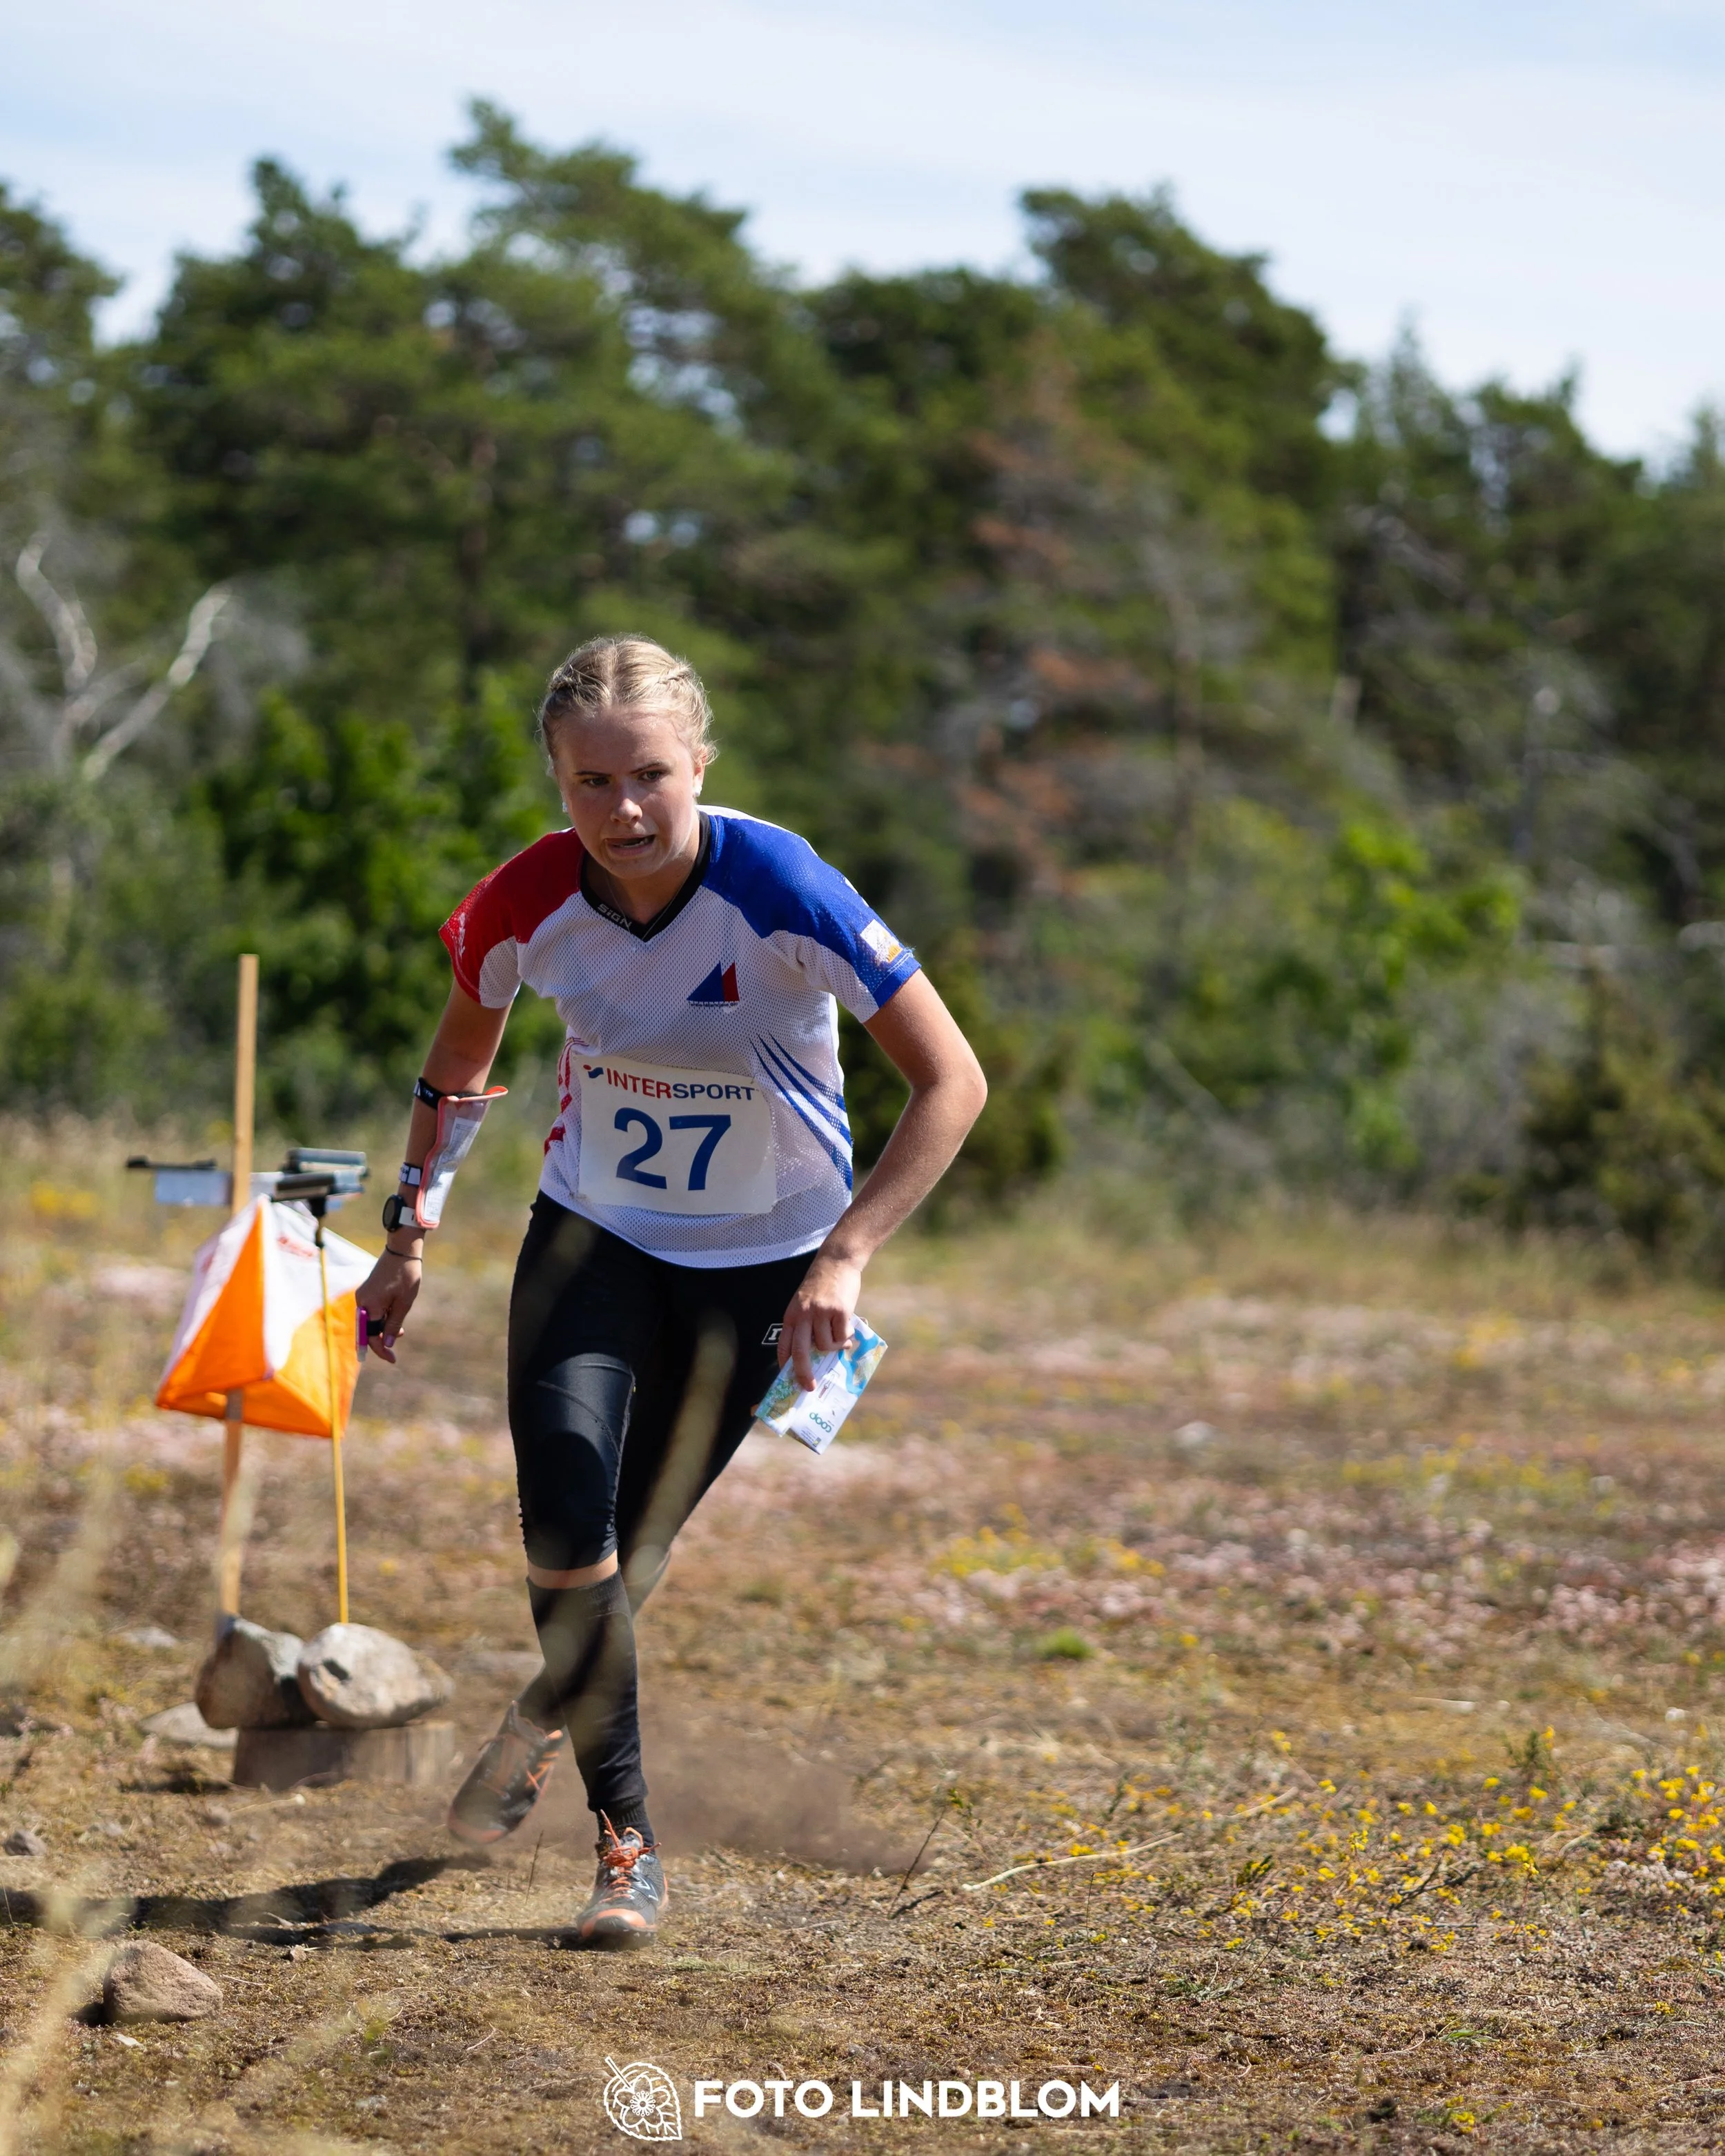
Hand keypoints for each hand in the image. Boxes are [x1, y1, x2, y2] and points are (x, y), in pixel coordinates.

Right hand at [357, 1248, 422, 1364]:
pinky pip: (371, 1311)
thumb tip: (387, 1344)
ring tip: (400, 1329)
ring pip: (370, 1320)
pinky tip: (394, 1316)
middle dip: (381, 1339)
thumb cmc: (405, 1275)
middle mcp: (362, 1302)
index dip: (381, 1350)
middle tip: (398, 1342)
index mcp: (370, 1305)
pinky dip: (381, 1317)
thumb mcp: (404, 1303)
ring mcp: (363, 1296)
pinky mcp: (367, 1291)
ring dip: (383, 1328)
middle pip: (368, 1329)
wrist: (402, 1251)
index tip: (393, 1359)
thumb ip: (394, 1324)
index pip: (371, 1336)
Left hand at [778, 1251, 862, 1388]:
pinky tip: (847, 1328)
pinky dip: (846, 1337)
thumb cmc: (821, 1285)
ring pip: (825, 1346)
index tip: (789, 1380)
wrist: (836, 1261)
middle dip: (804, 1373)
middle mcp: (803, 1315)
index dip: (785, 1365)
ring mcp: (821, 1313)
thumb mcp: (805, 1304)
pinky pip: (841, 1336)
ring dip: (834, 1347)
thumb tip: (817, 1353)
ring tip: (840, 1336)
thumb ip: (807, 1326)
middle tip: (809, 1386)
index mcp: (791, 1315)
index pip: (784, 1346)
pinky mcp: (839, 1311)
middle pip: (800, 1353)